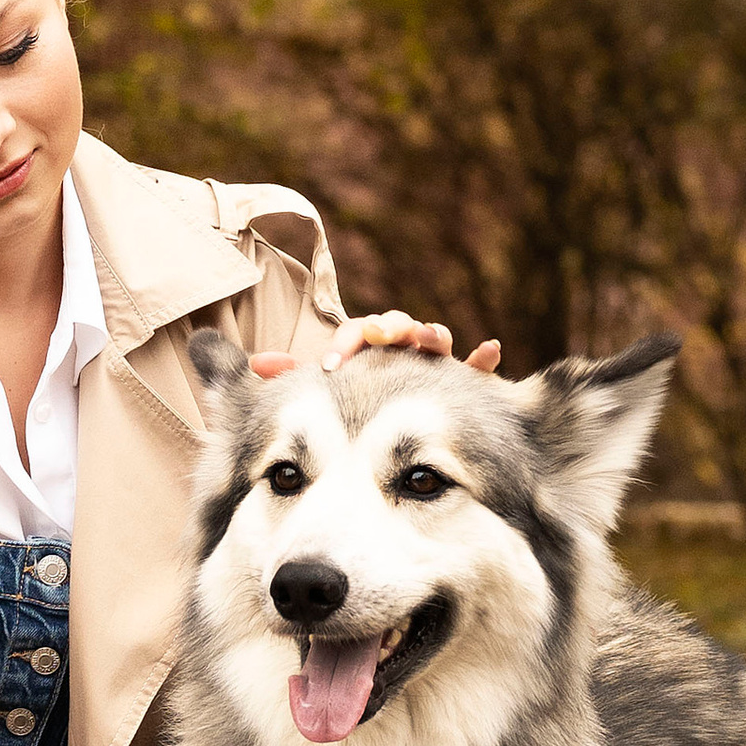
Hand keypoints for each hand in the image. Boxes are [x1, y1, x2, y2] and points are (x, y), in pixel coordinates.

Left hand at [249, 308, 501, 382]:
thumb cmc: (359, 402)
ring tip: (430, 339)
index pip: (356, 332)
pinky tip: (489, 349)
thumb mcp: (327, 391)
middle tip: (380, 337)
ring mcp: (432, 359)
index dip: (344, 344)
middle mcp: (401, 346)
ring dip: (432, 333)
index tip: (330, 367)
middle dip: (390, 328)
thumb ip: (293, 376)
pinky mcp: (463, 380)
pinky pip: (476, 365)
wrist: (394, 420)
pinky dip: (482, 356)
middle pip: (397, 325)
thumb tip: (256, 365)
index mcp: (367, 345)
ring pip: (434, 336)